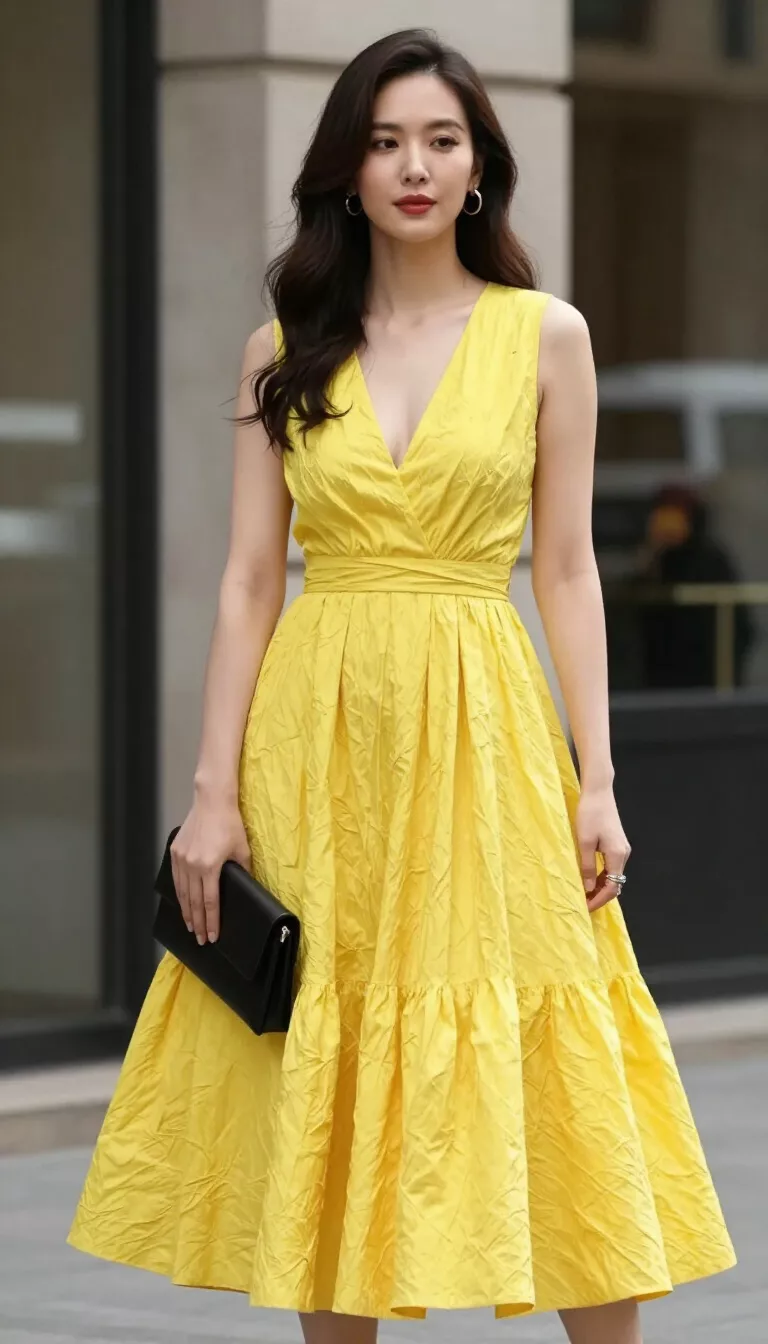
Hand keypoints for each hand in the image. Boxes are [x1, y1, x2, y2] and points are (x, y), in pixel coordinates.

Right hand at [169, 798, 251, 944]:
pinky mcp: (175, 851)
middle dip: (198, 923)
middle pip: (194, 902)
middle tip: (201, 939)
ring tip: (191, 926)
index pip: (210, 902)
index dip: (212, 922)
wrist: (212, 802)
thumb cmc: (230, 824)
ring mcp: (181, 858)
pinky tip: (182, 902)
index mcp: (210, 867)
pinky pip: (176, 878)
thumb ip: (243, 871)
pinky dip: (179, 893)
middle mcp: (192, 865)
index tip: (213, 936)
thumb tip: (245, 887)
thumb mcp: (243, 850)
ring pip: (182, 892)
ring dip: (186, 911)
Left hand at [576, 785, 630, 912]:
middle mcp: (623, 854)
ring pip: (613, 875)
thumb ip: (587, 867)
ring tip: (583, 893)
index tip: (585, 907)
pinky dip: (601, 876)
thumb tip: (587, 888)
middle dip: (600, 896)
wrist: (598, 792)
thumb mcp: (584, 842)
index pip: (612, 887)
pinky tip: (589, 878)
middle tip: (583, 903)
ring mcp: (622, 848)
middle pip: (615, 883)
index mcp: (617, 855)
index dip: (599, 900)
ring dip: (600, 886)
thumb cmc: (590, 814)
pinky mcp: (617, 843)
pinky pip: (611, 866)